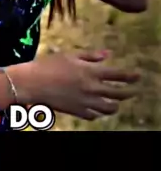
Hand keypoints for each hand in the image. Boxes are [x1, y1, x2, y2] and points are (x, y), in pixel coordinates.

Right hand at [10, 51, 139, 121]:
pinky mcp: (77, 112)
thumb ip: (91, 56)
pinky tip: (97, 109)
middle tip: (133, 91)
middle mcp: (91, 88)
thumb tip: (108, 54)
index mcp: (90, 72)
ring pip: (109, 108)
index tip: (138, 76)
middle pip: (118, 94)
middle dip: (129, 93)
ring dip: (115, 105)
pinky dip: (99, 113)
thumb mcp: (70, 55)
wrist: (33, 83)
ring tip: (116, 103)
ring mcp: (85, 102)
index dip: (130, 76)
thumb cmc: (49, 64)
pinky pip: (94, 116)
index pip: (117, 75)